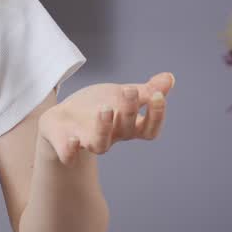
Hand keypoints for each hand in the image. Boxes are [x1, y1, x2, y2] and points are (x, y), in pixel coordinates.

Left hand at [37, 72, 173, 165]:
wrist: (62, 120)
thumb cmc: (96, 108)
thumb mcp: (119, 95)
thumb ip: (144, 90)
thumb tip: (170, 77)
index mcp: (127, 127)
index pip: (149, 130)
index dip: (156, 116)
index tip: (158, 95)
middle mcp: (111, 137)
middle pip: (126, 130)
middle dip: (130, 111)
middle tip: (130, 91)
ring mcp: (88, 142)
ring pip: (100, 145)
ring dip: (104, 127)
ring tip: (106, 109)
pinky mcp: (65, 145)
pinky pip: (68, 154)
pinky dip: (70, 149)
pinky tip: (73, 138)